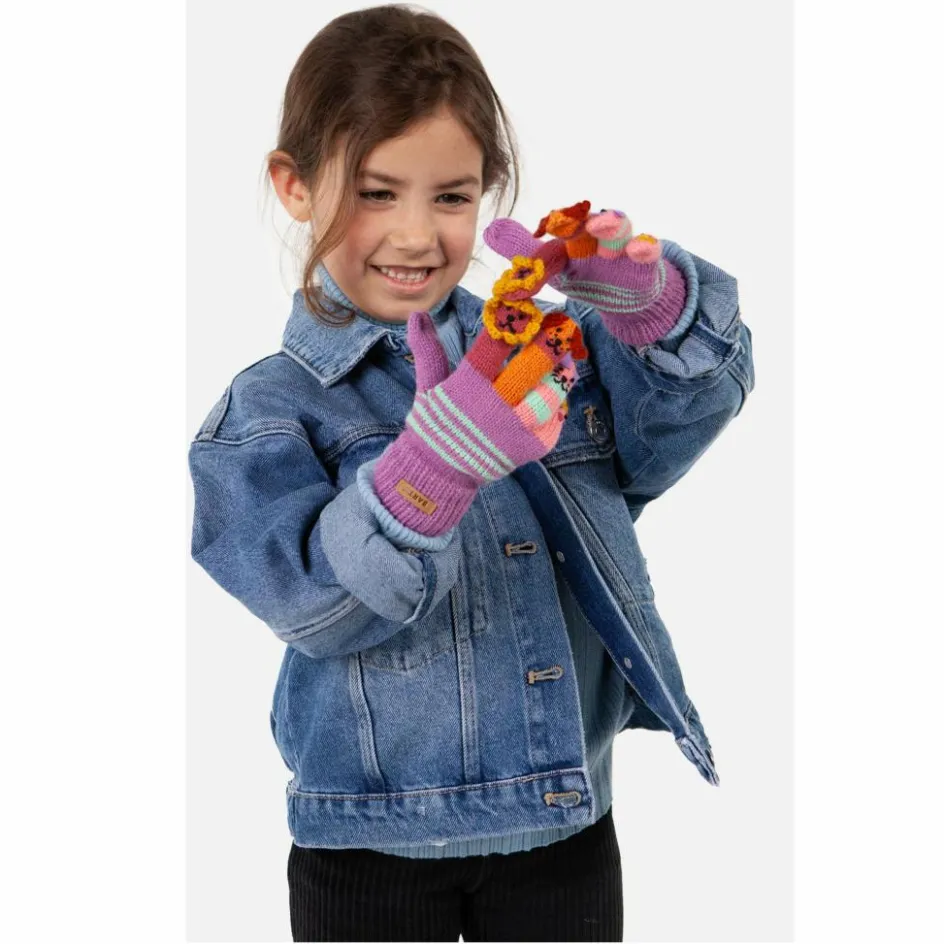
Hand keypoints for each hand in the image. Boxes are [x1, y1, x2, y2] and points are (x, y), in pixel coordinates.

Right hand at [373, 303, 584, 537]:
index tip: (526, 308)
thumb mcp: (428, 386)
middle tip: (561, 325)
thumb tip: (417, 314)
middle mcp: (493, 406)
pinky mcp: (531, 447)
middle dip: (551, 341)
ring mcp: (515, 429)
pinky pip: (556, 419)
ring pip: (551, 393)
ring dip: (562, 372)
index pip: (494, 345)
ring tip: (565, 358)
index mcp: (468, 385)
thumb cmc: (436, 424)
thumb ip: (428, 350)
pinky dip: (559, 403)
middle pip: (531, 367)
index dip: (513, 322)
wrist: (439, 473)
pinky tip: (557, 392)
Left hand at [483, 203, 686, 345]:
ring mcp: (623, 245)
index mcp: (575, 233)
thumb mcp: (554, 265)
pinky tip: (640, 249)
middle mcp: (599, 232)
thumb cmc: (587, 271)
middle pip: (591, 219)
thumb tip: (490, 229)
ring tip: (600, 226)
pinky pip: (648, 250)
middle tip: (568, 221)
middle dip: (581, 218)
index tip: (546, 226)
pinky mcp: (645, 261)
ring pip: (620, 228)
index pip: (564, 224)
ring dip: (612, 225)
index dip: (557, 223)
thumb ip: (525, 250)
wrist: (627, 293)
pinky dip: (646, 247)